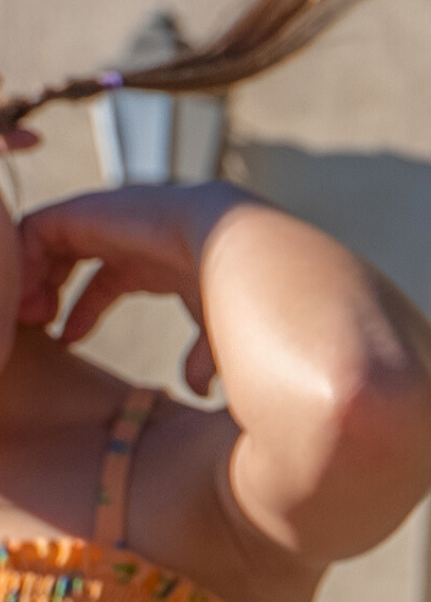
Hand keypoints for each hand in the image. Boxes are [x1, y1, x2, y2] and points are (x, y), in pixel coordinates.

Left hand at [18, 183, 229, 392]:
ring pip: (46, 242)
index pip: (102, 281)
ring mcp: (104, 220)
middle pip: (68, 258)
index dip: (79, 313)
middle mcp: (126, 237)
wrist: (235, 248)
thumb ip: (198, 359)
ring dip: (33, 278)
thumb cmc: (234, 290)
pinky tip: (36, 295)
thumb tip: (200, 391)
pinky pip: (34, 229)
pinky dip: (25, 260)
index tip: (66, 340)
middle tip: (39, 324)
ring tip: (33, 313)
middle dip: (47, 292)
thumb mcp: (212, 332)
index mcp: (152, 261)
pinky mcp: (83, 211)